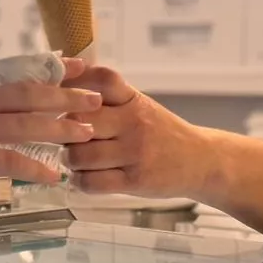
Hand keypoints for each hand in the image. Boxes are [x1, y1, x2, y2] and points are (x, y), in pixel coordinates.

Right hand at [0, 60, 100, 192]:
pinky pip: (9, 162)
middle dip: (65, 98)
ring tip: (87, 133)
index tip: (75, 64)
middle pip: (27, 97)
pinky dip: (35, 168)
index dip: (48, 70)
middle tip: (94, 99)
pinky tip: (55, 176)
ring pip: (25, 126)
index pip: (15, 76)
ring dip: (59, 129)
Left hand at [62, 66, 217, 197]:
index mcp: (134, 100)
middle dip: (64, 132)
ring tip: (75, 159)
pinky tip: (86, 177)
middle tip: (66, 138)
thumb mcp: (140, 106)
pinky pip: (92, 182)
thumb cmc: (162, 133)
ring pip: (81, 155)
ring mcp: (135, 152)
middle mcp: (134, 122)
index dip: (76, 82)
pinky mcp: (135, 180)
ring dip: (70, 160)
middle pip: (80, 121)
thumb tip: (65, 83)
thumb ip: (108, 97)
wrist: (201, 160)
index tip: (61, 93)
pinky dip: (80, 181)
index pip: (103, 80)